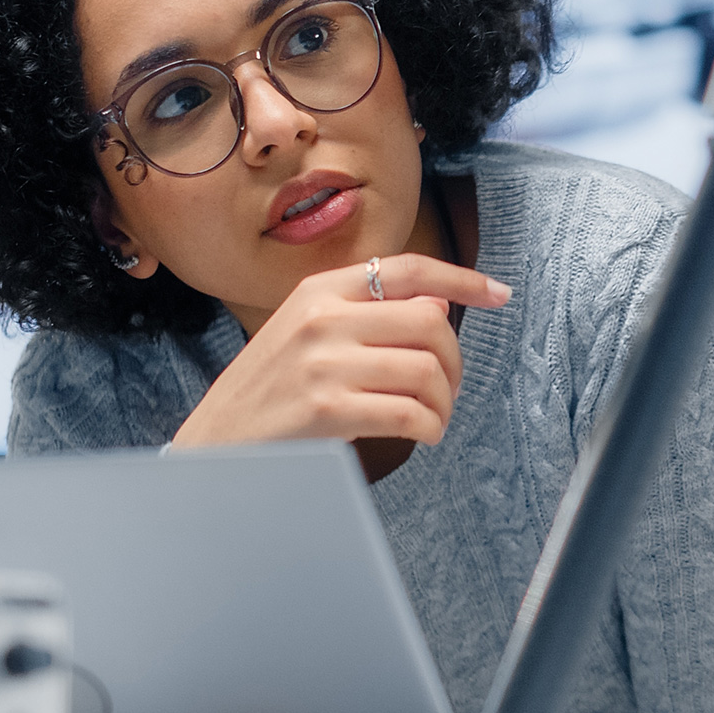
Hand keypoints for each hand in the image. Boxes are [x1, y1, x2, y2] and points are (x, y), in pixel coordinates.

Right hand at [171, 253, 511, 462]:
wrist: (214, 444)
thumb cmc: (268, 393)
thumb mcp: (306, 334)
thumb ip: (365, 314)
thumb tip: (436, 304)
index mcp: (318, 290)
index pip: (407, 269)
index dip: (462, 279)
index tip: (500, 294)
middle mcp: (321, 318)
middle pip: (430, 323)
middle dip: (455, 362)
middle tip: (447, 390)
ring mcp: (323, 363)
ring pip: (426, 370)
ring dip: (444, 402)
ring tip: (432, 419)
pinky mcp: (326, 409)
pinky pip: (410, 413)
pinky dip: (430, 428)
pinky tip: (421, 435)